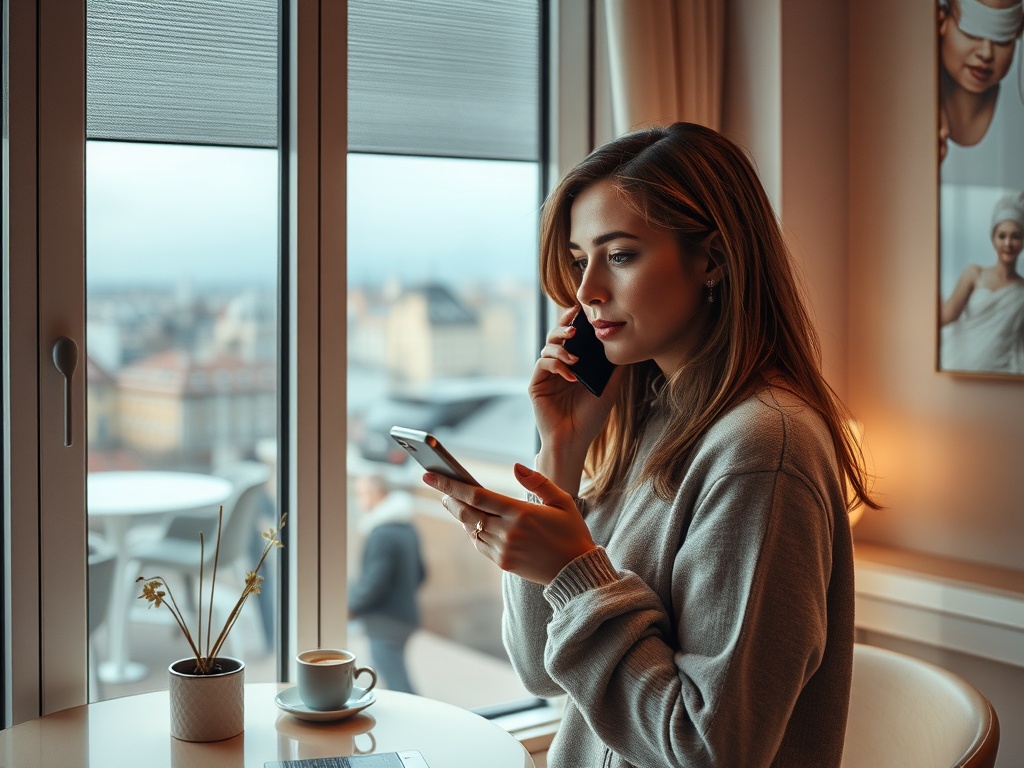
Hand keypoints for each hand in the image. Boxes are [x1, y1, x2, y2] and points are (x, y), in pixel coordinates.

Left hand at [423, 464, 597, 585]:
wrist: (576, 570)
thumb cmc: (570, 531)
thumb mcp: (562, 500)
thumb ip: (537, 481)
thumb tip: (515, 467)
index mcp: (521, 513)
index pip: (477, 495)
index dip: (450, 485)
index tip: (430, 475)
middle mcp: (508, 532)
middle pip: (467, 512)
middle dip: (449, 499)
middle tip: (439, 487)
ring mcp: (504, 549)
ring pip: (471, 528)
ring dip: (461, 515)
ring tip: (454, 502)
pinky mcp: (503, 562)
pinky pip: (480, 544)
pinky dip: (473, 531)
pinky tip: (473, 522)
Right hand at [530, 306, 622, 460]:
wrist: (574, 440)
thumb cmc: (591, 418)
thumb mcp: (609, 388)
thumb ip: (614, 367)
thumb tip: (624, 343)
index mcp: (575, 364)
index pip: (573, 337)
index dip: (574, 322)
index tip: (581, 311)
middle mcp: (559, 366)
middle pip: (557, 337)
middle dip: (564, 328)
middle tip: (575, 329)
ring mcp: (547, 375)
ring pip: (547, 347)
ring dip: (561, 348)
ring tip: (575, 358)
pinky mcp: (536, 384)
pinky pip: (542, 364)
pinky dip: (556, 365)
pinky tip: (570, 375)